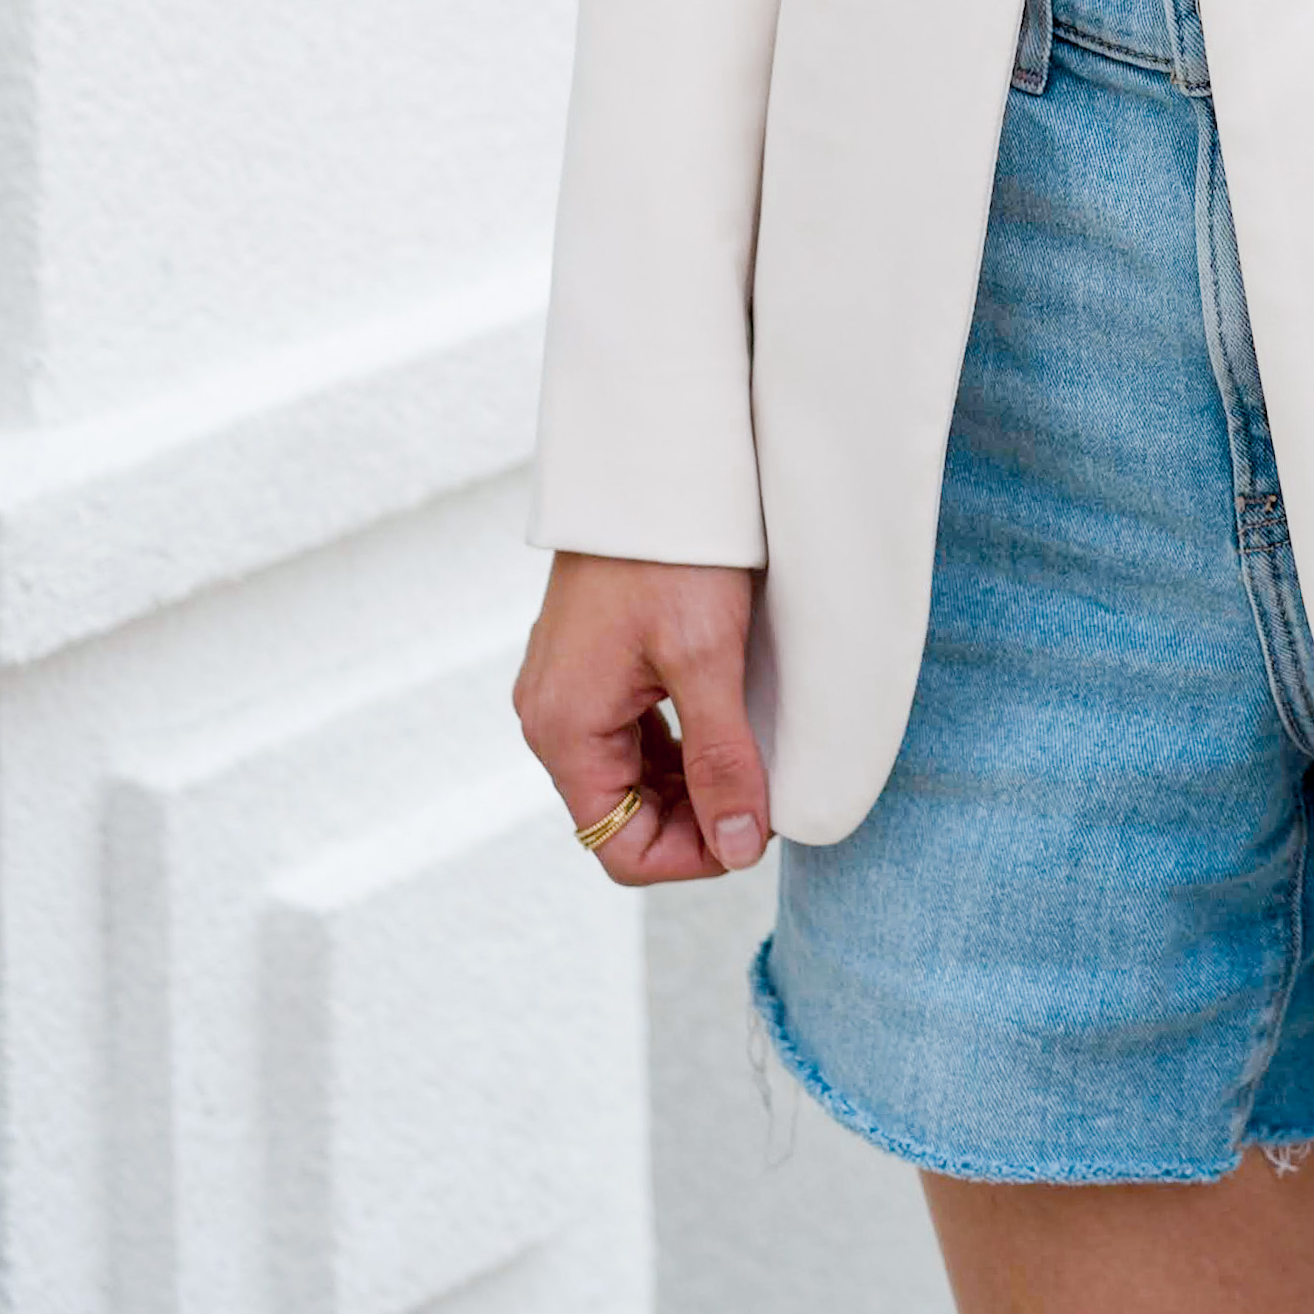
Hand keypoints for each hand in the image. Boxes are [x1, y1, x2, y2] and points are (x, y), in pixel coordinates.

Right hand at [514, 552, 768, 882]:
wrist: (649, 456)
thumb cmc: (673, 551)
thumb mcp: (706, 658)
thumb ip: (722, 759)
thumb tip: (740, 846)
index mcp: (564, 729)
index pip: (619, 846)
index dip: (691, 856)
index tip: (754, 831)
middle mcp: (550, 716)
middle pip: (621, 814)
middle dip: (694, 820)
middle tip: (763, 797)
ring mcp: (565, 686)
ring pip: (627, 775)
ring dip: (687, 784)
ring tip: (751, 764)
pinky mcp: (586, 660)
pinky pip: (627, 732)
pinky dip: (674, 746)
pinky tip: (722, 729)